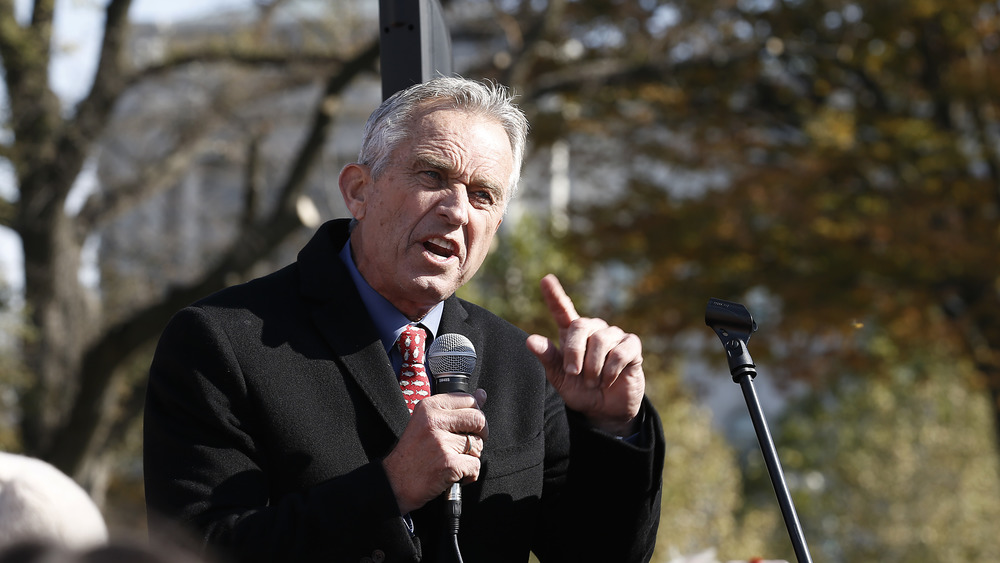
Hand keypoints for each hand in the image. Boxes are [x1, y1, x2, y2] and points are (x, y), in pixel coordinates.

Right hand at [382, 389, 487, 514]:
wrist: (395, 483)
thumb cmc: (412, 454)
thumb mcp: (427, 423)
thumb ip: (454, 409)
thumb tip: (481, 394)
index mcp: (429, 407)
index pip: (468, 399)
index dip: (475, 414)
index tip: (470, 426)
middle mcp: (434, 421)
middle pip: (478, 419)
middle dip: (481, 434)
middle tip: (470, 445)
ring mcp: (441, 442)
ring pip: (478, 444)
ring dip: (472, 457)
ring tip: (455, 461)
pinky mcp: (449, 463)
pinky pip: (475, 465)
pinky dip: (470, 475)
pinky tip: (456, 475)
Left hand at [526, 274, 644, 435]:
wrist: (605, 411)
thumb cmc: (581, 391)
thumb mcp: (560, 378)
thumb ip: (548, 358)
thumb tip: (530, 339)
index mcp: (572, 335)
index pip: (563, 310)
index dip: (554, 295)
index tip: (545, 279)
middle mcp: (593, 330)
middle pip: (580, 325)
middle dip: (574, 351)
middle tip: (573, 372)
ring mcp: (614, 336)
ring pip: (601, 340)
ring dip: (593, 367)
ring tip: (592, 381)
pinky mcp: (632, 346)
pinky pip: (620, 352)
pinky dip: (611, 370)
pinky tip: (608, 380)